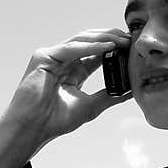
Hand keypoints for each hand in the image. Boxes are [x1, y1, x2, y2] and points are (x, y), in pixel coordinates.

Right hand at [0, 28, 132, 154]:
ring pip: (82, 40)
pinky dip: (90, 47)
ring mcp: (52, 56)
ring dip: (104, 39)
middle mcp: (63, 60)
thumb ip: (109, 96)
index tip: (133, 48)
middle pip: (90, 41)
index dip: (115, 48)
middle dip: (112, 38)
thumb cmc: (56, 120)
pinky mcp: (43, 57)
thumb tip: (131, 91)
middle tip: (132, 39)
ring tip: (123, 41)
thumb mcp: (91, 106)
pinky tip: (108, 47)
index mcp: (73, 70)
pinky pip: (71, 48)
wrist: (34, 128)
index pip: (97, 53)